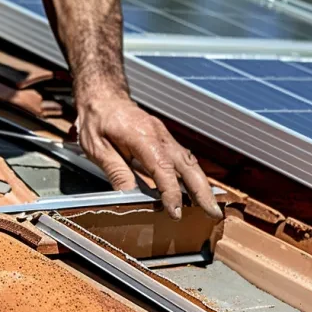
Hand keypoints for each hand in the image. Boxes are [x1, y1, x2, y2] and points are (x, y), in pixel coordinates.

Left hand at [77, 96, 221, 219]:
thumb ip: (116, 172)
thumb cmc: (98, 121)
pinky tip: (198, 193)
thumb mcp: (97, 149)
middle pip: (188, 165)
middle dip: (202, 191)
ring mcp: (165, 138)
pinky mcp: (165, 141)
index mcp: (142, 136)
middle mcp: (160, 136)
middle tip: (214, 214)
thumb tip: (128, 196)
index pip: (162, 168)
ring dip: (203, 186)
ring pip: (190, 163)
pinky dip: (194, 177)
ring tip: (211, 209)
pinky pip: (184, 160)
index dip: (171, 192)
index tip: (176, 213)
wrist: (103, 97)